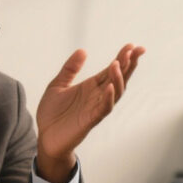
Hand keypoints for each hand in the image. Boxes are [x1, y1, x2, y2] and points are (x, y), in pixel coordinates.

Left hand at [35, 44, 144, 182]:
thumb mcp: (57, 85)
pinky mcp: (90, 120)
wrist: (45, 137)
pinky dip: (108, 98)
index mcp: (91, 86)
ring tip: (117, 64)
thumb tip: (83, 50)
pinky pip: (104, 109)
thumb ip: (70, 69)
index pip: (111, 70)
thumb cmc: (52, 113)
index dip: (122, 58)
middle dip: (128, 64)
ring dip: (118, 78)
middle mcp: (97, 96)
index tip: (131, 45)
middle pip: (118, 78)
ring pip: (115, 92)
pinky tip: (109, 86)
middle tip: (137, 50)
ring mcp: (95, 108)